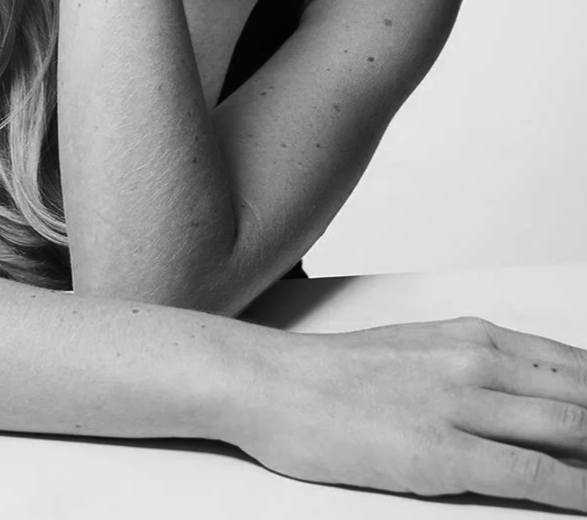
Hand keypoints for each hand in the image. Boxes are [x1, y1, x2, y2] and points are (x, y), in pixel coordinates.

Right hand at [225, 316, 586, 510]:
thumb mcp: (417, 353)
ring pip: (569, 429)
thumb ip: (475, 371)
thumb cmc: (336, 377)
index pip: (573, 363)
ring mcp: (459, 406)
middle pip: (580, 395)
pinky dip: (574, 491)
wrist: (272, 384)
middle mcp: (474, 362)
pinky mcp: (441, 454)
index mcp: (472, 337)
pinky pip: (531, 475)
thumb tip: (528, 403)